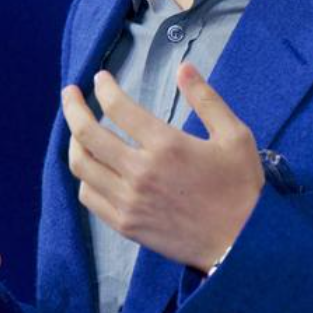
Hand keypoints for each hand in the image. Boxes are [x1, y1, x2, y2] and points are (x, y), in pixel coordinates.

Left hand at [61, 62, 264, 273]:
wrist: (241, 244)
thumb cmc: (240, 187)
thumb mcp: (234, 136)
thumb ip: (206, 99)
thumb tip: (184, 67)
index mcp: (166, 145)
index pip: (118, 108)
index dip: (104, 88)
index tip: (100, 79)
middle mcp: (140, 172)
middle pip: (86, 133)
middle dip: (73, 107)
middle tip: (70, 94)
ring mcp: (129, 201)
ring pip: (81, 166)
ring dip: (74, 142)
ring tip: (78, 130)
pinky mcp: (126, 225)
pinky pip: (89, 197)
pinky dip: (84, 177)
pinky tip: (92, 168)